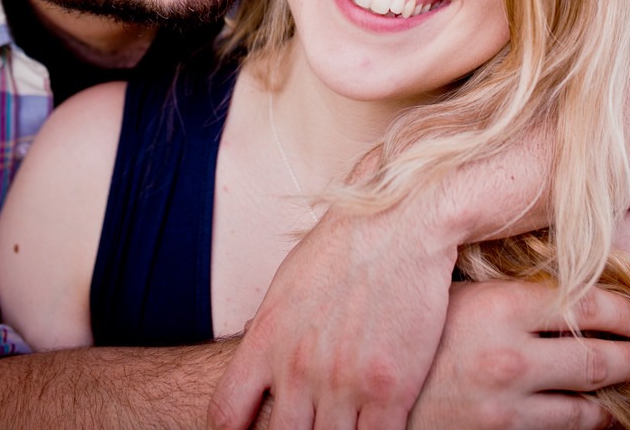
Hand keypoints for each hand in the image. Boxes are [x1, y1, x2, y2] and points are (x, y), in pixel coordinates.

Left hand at [208, 198, 456, 429]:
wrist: (404, 220)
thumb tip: (261, 354)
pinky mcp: (390, 390)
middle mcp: (297, 367)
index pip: (225, 413)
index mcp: (267, 337)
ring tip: (342, 425)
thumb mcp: (291, 281)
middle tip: (309, 425)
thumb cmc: (349, 243)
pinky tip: (376, 427)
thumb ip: (273, 329)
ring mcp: (342, 382)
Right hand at [411, 279, 629, 429]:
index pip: (581, 305)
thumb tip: (557, 274)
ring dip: (616, 395)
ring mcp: (508, 403)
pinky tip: (597, 415)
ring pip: (585, 404)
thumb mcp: (456, 296)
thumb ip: (504, 288)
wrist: (381, 395)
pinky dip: (587, 423)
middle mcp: (510, 356)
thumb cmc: (416, 334)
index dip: (619, 310)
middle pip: (594, 357)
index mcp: (500, 307)